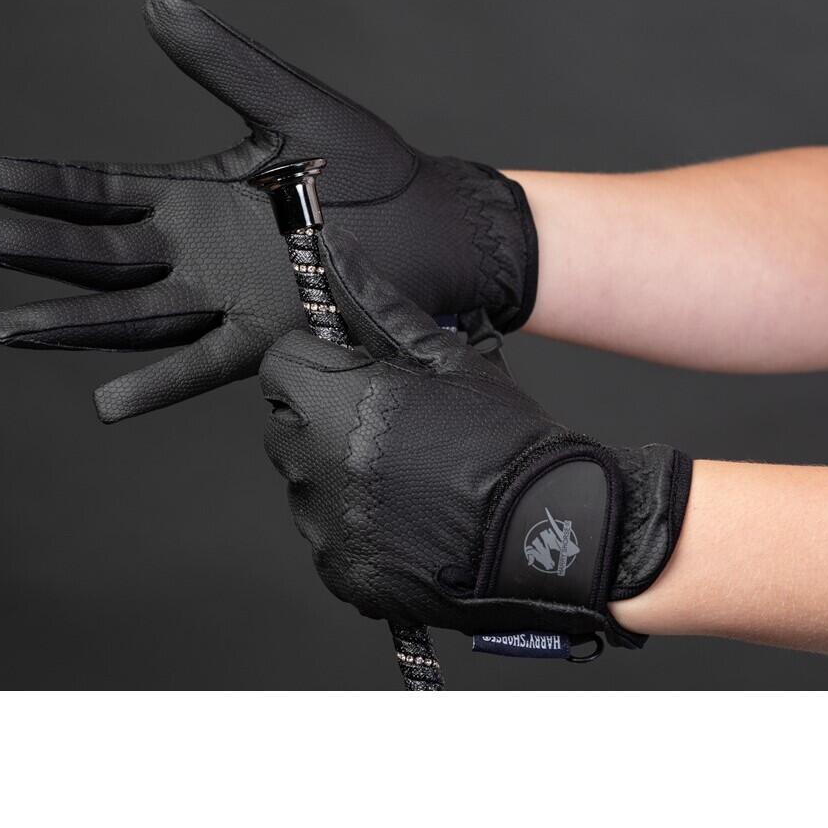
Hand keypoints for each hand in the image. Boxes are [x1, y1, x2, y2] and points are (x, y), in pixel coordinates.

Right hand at [0, 0, 535, 422]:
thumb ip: (222, 62)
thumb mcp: (289, 103)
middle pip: (97, 255)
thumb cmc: (370, 163)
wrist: (431, 221)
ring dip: (69, 321)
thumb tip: (157, 7)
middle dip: (30, 249)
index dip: (37, 186)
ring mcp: (226, 295)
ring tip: (6, 325)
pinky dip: (158, 384)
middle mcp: (197, 250)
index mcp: (195, 195)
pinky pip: (201, 362)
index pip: (98, 191)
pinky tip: (109, 402)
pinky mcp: (266, 334)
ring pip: (130, 312)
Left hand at [260, 228, 692, 647]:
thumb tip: (340, 255)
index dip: (311, 363)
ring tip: (404, 478)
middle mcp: (315, 466)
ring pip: (306, 485)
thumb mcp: (447, 357)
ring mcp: (326, 526)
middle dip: (320, 418)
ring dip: (337, 475)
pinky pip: (329, 538)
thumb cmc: (504, 439)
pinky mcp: (344, 572)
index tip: (343, 372)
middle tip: (383, 425)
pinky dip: (356, 527)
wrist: (548, 530)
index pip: (279, 365)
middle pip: (286, 426)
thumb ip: (380, 306)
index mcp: (334, 404)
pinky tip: (406, 520)